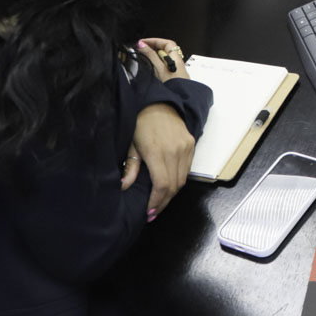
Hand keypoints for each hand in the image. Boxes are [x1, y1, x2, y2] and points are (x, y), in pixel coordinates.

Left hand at [123, 39, 194, 217]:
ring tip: (160, 202)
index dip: (157, 202)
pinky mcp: (191, 143)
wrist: (157, 103)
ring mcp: (186, 147)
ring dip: (173, 193)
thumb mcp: (130, 145)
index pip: (162, 185)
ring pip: (183, 179)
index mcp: (157, 152)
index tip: (149, 212)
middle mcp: (175, 150)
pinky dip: (179, 180)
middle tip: (153, 212)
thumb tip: (124, 188)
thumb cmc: (140, 123)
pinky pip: (187, 168)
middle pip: (175, 185)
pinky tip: (169, 186)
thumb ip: (130, 168)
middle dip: (164, 202)